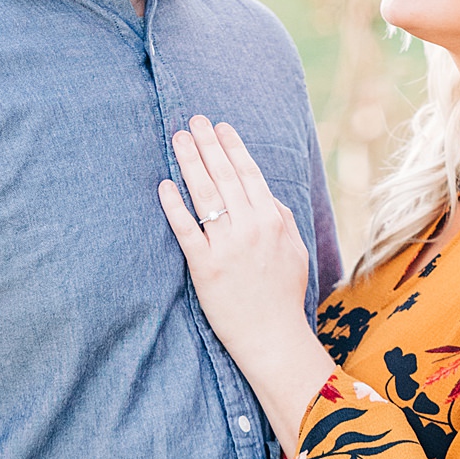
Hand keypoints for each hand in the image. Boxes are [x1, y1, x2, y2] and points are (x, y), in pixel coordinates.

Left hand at [158, 116, 334, 449]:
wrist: (273, 337)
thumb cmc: (283, 295)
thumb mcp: (294, 250)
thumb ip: (282, 219)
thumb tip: (265, 194)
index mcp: (273, 221)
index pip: (249, 174)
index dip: (233, 147)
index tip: (220, 126)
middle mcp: (251, 228)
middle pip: (225, 177)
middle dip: (208, 145)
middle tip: (193, 121)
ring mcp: (227, 246)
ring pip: (205, 196)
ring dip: (190, 163)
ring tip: (179, 140)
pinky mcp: (205, 267)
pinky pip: (186, 230)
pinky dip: (175, 206)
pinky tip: (164, 185)